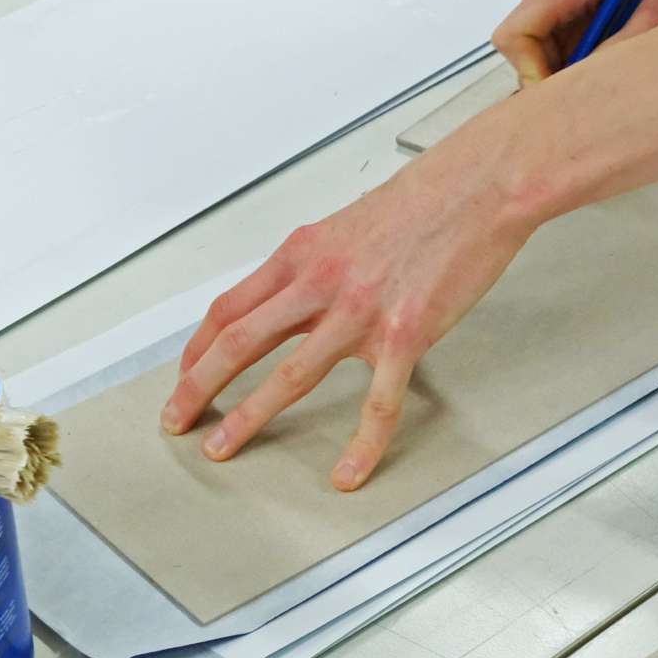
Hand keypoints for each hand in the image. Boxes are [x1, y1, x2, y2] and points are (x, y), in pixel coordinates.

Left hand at [159, 129, 530, 490]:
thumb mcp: (349, 223)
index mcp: (303, 252)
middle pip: (239, 343)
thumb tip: (299, 296)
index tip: (186, 376)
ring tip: (222, 449)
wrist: (481, 186)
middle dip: (197, 388)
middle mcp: (321, 282)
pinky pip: (378, 401)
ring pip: (289, 376)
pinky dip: (361, 444)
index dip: (198, 350)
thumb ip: (319, 263)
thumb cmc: (427, 198)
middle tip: (176, 421)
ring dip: (247, 418)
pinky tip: (348, 471)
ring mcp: (361, 311)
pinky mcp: (405, 334)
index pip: (230, 308)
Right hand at [493, 0, 657, 86]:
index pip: (516, 37)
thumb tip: (589, 90)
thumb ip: (616, 51)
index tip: (566, 93)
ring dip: (560, 71)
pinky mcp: (549, 11)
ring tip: (601, 69)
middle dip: (548, 77)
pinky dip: (566, 63)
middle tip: (589, 92)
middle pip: (520, 52)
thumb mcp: (650, 19)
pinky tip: (598, 58)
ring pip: (531, 55)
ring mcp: (540, 1)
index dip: (532, 73)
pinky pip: (544, 49)